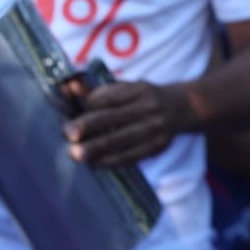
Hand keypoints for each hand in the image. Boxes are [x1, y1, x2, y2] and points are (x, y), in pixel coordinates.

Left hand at [63, 79, 192, 167]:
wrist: (181, 108)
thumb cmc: (144, 97)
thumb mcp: (127, 88)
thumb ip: (98, 90)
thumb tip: (69, 87)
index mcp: (139, 89)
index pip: (110, 97)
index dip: (89, 104)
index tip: (73, 112)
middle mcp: (148, 108)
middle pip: (113, 117)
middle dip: (88, 126)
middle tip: (67, 133)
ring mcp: (154, 128)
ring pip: (121, 139)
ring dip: (96, 148)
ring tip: (75, 154)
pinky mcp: (156, 146)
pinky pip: (131, 156)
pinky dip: (111, 161)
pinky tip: (95, 163)